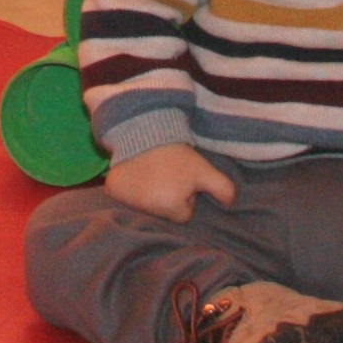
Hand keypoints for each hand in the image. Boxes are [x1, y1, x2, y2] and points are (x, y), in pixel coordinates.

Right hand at [105, 144, 236, 223]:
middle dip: (168, 198)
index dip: (185, 197)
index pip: (184, 214)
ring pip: (146, 208)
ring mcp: (127, 202)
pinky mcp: (112, 192)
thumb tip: (230, 205)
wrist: (145, 129)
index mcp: (172, 207)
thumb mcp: (205, 169)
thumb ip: (223, 188)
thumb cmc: (177, 154)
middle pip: (164, 213)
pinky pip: (123, 200)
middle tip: (168, 176)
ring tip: (153, 174)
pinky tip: (135, 176)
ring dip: (150, 195)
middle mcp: (147, 210)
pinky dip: (129, 191)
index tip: (181, 179)